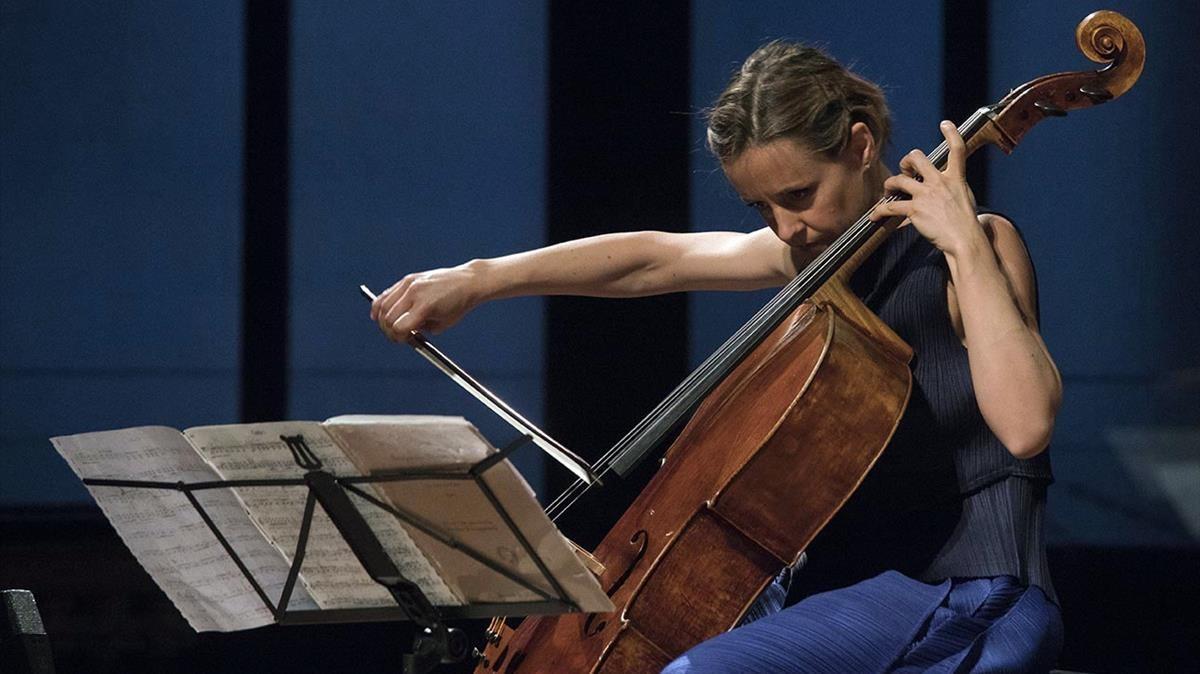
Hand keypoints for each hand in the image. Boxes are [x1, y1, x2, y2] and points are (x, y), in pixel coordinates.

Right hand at [369, 263, 483, 341]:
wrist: (467, 282)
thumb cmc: (458, 304)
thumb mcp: (442, 324)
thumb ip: (421, 330)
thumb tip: (403, 334)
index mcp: (424, 306)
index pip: (399, 327)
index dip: (399, 338)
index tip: (404, 341)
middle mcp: (413, 293)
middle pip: (388, 318)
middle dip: (389, 331)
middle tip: (396, 337)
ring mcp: (409, 284)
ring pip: (383, 305)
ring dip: (382, 320)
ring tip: (390, 327)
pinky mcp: (408, 279)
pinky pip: (387, 294)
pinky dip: (380, 306)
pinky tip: (379, 315)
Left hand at [869, 121, 984, 256]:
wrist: (965, 240)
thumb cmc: (966, 225)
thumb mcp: (966, 200)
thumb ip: (954, 190)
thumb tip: (947, 191)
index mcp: (956, 178)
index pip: (957, 149)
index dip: (951, 134)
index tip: (945, 124)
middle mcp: (940, 182)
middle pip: (917, 157)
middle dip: (906, 161)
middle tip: (904, 171)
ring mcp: (926, 194)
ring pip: (898, 179)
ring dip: (889, 184)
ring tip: (887, 192)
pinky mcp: (915, 209)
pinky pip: (890, 207)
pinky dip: (879, 211)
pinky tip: (875, 215)